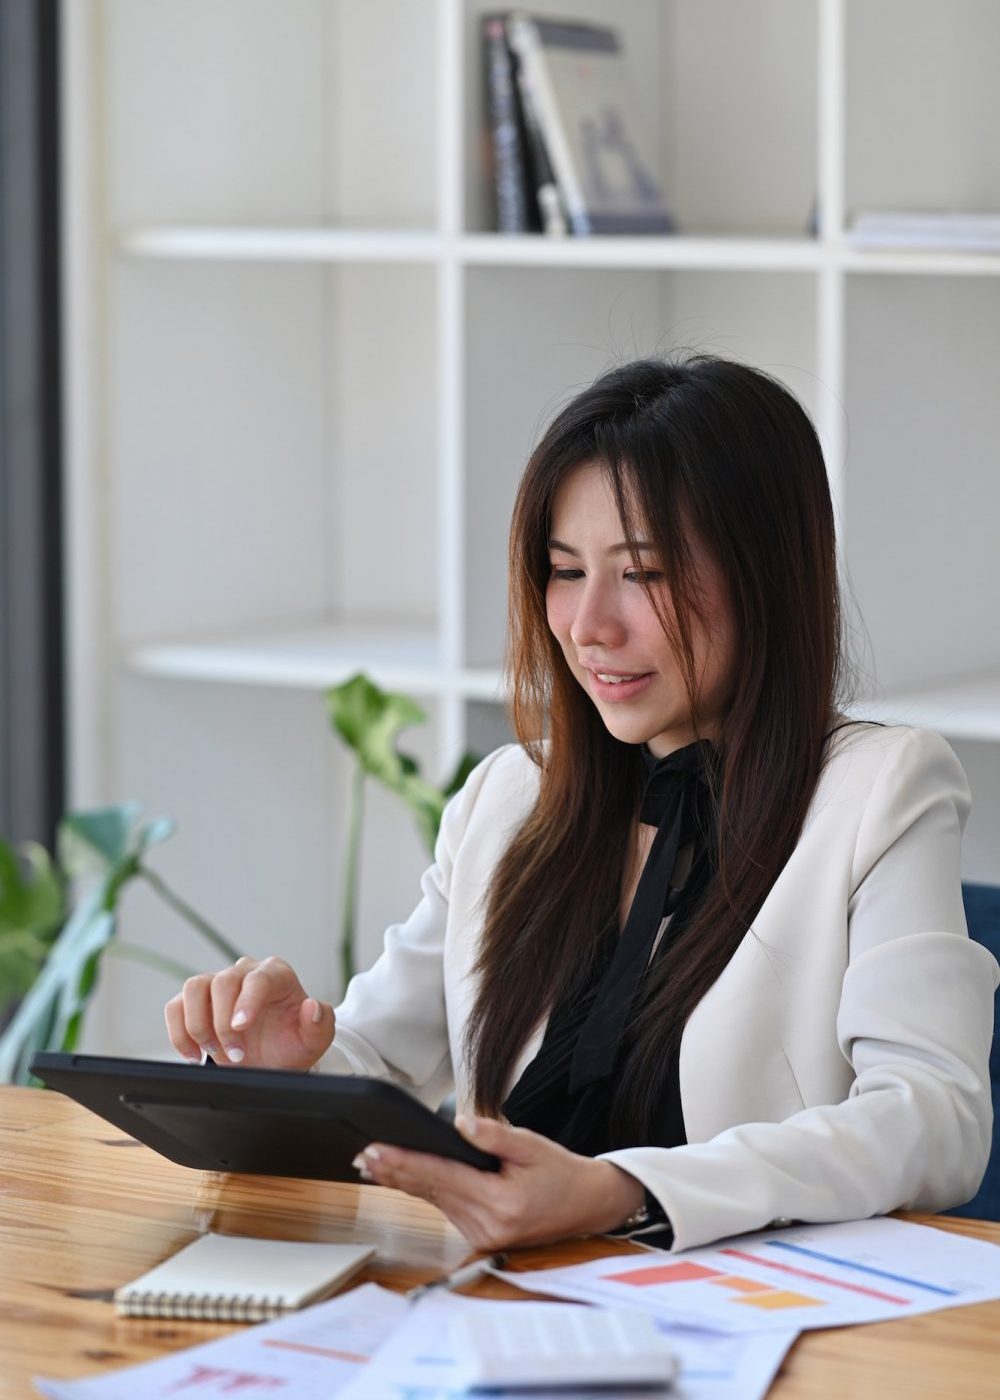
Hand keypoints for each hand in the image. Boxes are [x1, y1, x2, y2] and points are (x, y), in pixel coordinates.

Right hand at [164, 955, 334, 1070]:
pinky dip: (179, 1032)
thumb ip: (320, 1023)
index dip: (246, 1002)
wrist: (274, 1060)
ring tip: (213, 1051)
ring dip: (198, 1024)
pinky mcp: (196, 1001)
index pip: (258, 979)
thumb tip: (311, 1006)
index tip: (240, 1027)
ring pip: (194, 987)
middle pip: (223, 982)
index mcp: (277, 975)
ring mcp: (219, 984)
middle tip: (235, 1054)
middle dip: (223, 1023)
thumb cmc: (293, 1044)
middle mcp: (246, 972)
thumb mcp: (315, 1041)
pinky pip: (175, 1006)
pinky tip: (193, 1054)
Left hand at [353, 1116, 645, 1249]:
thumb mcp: (532, 1145)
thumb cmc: (560, 1173)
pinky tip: (401, 1175)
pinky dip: (423, 1188)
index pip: (442, 1177)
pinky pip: (444, 1206)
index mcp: (500, 1204)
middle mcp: (486, 1225)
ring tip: (372, 1161)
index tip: (378, 1151)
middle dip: (394, 1171)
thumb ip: (494, 1135)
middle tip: (363, 1153)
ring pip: (433, 1200)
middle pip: (431, 1190)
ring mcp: (480, 1234)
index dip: (406, 1162)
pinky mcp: (478, 1234)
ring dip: (402, 1180)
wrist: (586, 1206)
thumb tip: (460, 1122)